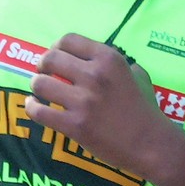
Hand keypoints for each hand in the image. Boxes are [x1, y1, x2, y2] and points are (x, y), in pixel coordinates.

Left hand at [22, 33, 184, 183]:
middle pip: (50, 58)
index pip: (68, 40)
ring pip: (40, 83)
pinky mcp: (74, 125)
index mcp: (108, 59)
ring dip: (36, 86)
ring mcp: (83, 101)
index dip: (56, 47)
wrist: (152, 145)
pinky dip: (32, 107)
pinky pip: (39, 111)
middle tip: (43, 74)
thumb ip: (119, 64)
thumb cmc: (147, 110)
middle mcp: (94, 75)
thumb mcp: (139, 75)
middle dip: (42, 65)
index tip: (55, 58)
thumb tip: (101, 61)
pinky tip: (34, 106)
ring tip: (40, 92)